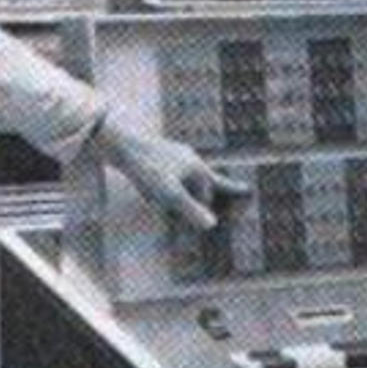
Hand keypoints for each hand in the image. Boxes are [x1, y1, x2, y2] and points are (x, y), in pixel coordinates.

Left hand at [94, 118, 250, 230]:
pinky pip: (172, 169)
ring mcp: (173, 153)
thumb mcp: (169, 194)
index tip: (248, 192)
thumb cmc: (146, 168)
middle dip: (211, 190)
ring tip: (192, 192)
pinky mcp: (157, 152)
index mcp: (196, 167)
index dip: (228, 194)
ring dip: (192, 185)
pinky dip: (174, 179)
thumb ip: (190, 210)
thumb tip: (212, 225)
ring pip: (188, 174)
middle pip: (204, 179)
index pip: (217, 186)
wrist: (118, 142)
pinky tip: (164, 180)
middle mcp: (189, 158)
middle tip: (227, 194)